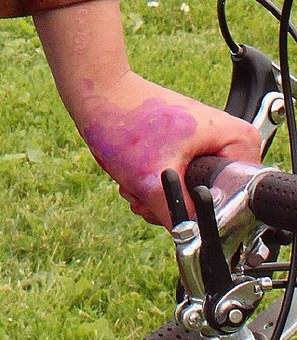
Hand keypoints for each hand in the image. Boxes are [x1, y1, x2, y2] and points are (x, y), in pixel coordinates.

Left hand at [76, 71, 259, 224]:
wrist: (98, 94)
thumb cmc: (125, 122)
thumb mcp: (153, 181)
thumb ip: (179, 220)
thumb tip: (194, 244)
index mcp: (238, 141)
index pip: (241, 198)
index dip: (205, 211)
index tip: (173, 201)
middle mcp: (228, 141)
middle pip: (211, 200)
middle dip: (172, 205)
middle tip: (147, 190)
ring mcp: (205, 144)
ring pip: (189, 196)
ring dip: (157, 198)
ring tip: (137, 178)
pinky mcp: (185, 148)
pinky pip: (176, 185)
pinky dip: (153, 187)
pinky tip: (135, 175)